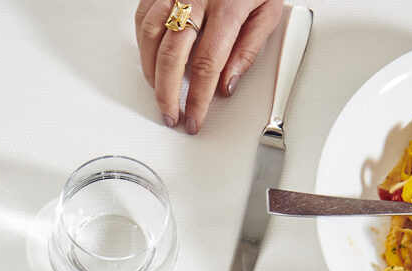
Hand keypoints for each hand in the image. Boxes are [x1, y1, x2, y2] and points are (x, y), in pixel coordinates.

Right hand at [135, 0, 283, 132]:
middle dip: (168, 94)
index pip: (207, 66)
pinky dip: (142, 42)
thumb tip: (227, 84)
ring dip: (151, 72)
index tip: (194, 119)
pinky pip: (142, 16)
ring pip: (149, 37)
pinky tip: (150, 59)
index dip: (198, 99)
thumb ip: (249, 49)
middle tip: (171, 115)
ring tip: (159, 92)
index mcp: (227, 7)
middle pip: (171, 57)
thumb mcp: (269, 10)